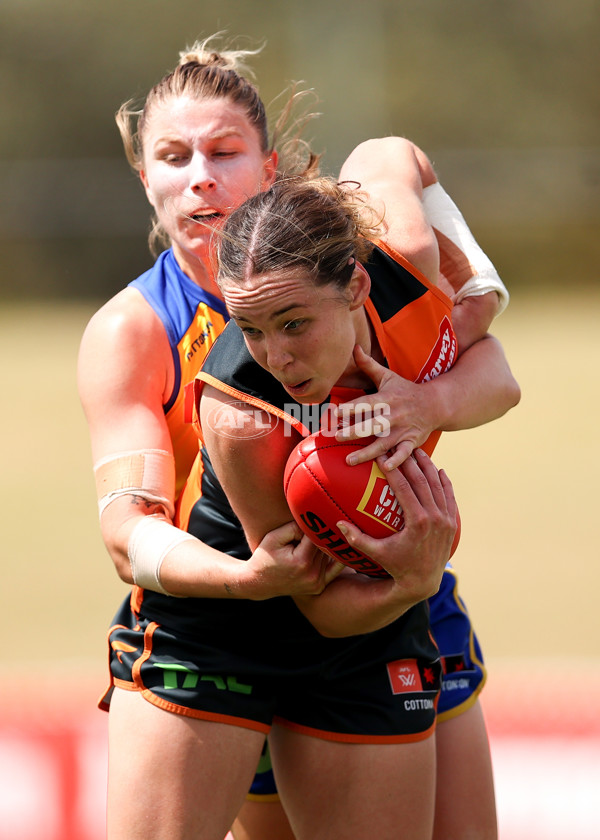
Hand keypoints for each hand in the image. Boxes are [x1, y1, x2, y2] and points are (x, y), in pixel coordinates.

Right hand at [244, 521, 344, 599]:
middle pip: (324, 545)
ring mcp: (316, 583)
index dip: (312, 525)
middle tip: (311, 527)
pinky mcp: (318, 587)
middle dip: (318, 535)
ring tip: (309, 541)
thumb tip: (314, 521)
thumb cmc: (264, 557)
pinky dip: (334, 558)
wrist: (258, 583)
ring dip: (323, 546)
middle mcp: (312, 574)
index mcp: (302, 561)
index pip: (317, 535)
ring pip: (329, 555)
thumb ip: (295, 527)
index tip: (311, 517)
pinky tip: (333, 548)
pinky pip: (334, 569)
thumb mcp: (274, 537)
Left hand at [331, 345, 440, 469]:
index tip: (336, 412)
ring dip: (367, 453)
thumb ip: (369, 365)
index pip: (366, 403)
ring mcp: (403, 430)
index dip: (351, 408)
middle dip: (355, 431)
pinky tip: (385, 468)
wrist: (436, 404)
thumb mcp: (388, 377)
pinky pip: (404, 454)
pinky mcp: (411, 442)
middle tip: (337, 436)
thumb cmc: (405, 390)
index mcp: (386, 399)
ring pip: (383, 443)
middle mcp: (394, 415)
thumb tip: (354, 347)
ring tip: (349, 460)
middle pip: (372, 425)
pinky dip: (397, 461)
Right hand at [337, 449, 456, 602]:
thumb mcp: (376, 553)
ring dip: (429, 467)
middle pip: (422, 481)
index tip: (383, 457)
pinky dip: (444, 482)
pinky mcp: (452, 523)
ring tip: (419, 452)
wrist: (424, 582)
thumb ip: (357, 539)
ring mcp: (446, 520)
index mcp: (417, 522)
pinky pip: (449, 497)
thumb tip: (338, 523)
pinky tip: (439, 470)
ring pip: (438, 486)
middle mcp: (434, 518)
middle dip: (410, 462)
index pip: (404, 488)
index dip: (393, 469)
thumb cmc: (397, 566)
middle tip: (400, 447)